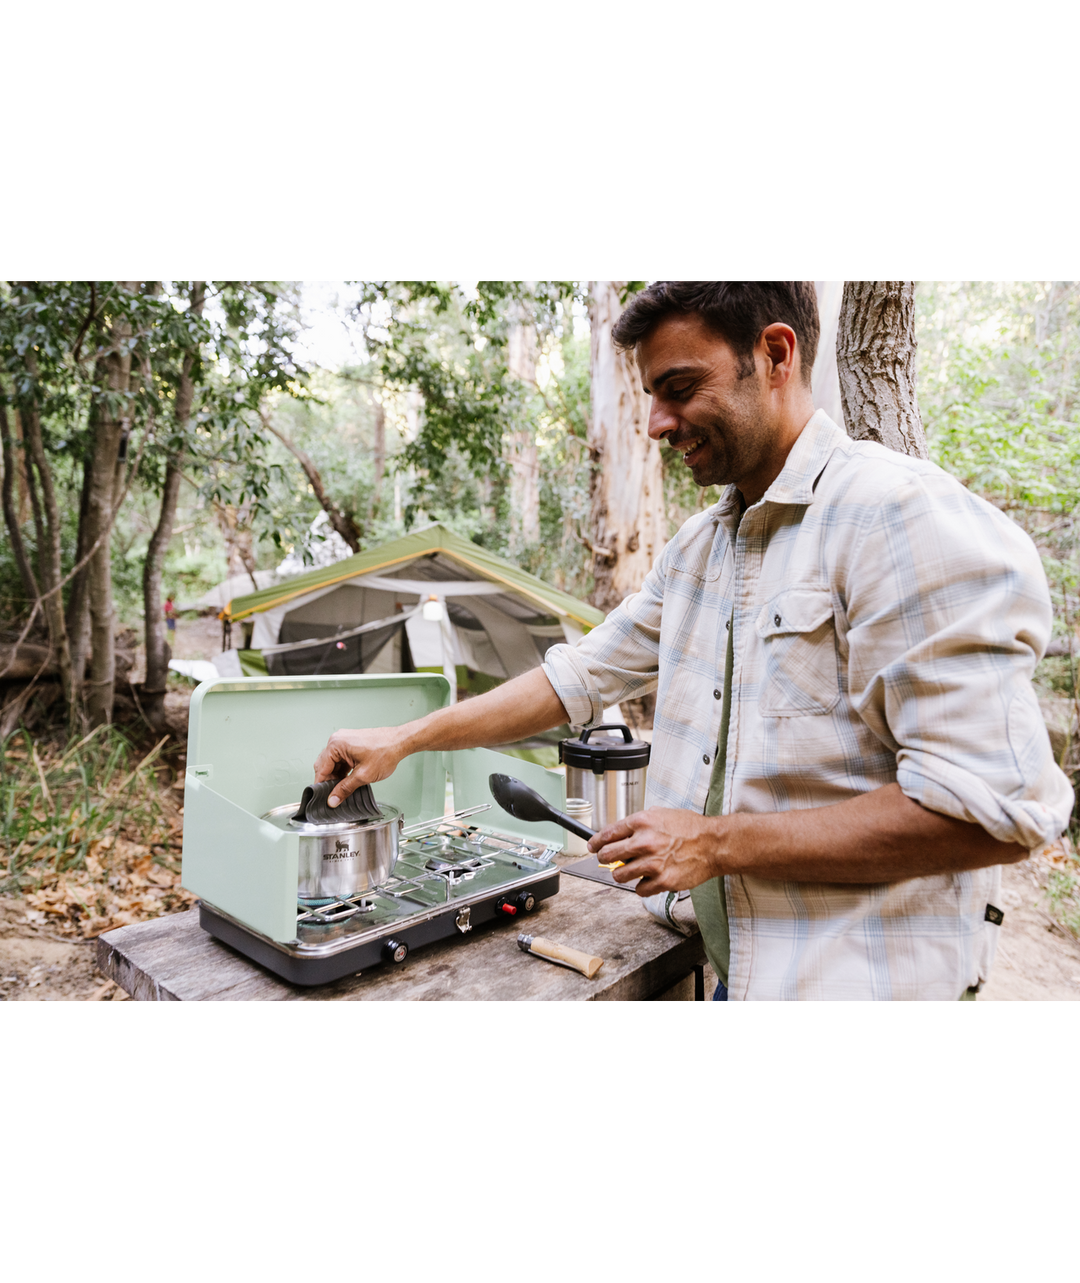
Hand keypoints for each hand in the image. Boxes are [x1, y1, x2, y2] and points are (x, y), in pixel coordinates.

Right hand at [313, 727, 410, 806]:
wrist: (400, 742)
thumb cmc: (386, 752)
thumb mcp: (363, 776)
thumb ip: (345, 789)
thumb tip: (333, 799)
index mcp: (336, 744)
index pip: (321, 768)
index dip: (322, 785)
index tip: (324, 797)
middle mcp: (338, 739)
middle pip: (325, 765)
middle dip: (329, 780)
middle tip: (334, 795)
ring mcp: (345, 740)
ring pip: (333, 763)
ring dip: (337, 776)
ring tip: (344, 788)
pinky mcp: (352, 744)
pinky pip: (341, 759)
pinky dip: (343, 770)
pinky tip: (349, 779)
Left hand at [587, 808, 724, 896]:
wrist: (713, 844)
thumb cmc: (691, 828)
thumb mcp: (661, 814)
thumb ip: (639, 824)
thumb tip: (620, 833)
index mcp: (642, 822)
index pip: (607, 833)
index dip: (596, 842)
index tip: (593, 847)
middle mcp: (644, 842)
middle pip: (608, 855)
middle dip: (604, 858)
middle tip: (608, 859)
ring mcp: (653, 863)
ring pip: (620, 875)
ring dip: (623, 874)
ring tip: (634, 870)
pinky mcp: (662, 881)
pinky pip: (639, 890)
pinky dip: (643, 886)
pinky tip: (651, 878)